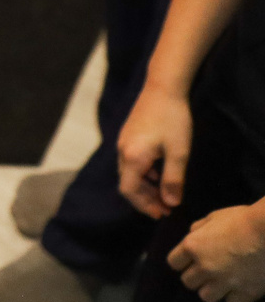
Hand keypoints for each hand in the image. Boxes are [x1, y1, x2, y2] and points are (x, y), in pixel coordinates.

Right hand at [119, 85, 193, 217]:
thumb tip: (171, 203)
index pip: (129, 191)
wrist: (162, 87)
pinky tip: (160, 172)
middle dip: (146, 199)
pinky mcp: (128, 135)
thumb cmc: (172, 120)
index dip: (144, 206)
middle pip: (128, 183)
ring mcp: (123, 142)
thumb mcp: (178, 153)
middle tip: (166, 209)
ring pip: (129, 172)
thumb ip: (173, 180)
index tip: (162, 214)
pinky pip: (131, 161)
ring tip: (166, 193)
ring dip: (146, 186)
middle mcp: (122, 151)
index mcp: (132, 157)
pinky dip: (144, 173)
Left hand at [169, 202, 264, 301]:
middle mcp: (204, 267)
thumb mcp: (214, 217)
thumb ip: (199, 229)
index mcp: (193, 246)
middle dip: (196, 277)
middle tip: (208, 271)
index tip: (189, 260)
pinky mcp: (246, 293)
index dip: (181, 261)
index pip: (174, 263)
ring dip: (213, 290)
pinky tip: (239, 290)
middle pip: (188, 282)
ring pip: (206, 297)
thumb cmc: (242, 219)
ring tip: (223, 283)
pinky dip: (234, 299)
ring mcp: (225, 282)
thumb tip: (193, 236)